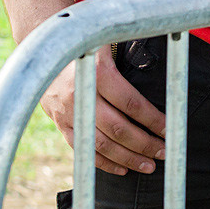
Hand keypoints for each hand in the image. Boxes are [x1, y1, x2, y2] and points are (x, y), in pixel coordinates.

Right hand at [40, 47, 169, 177]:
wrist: (41, 47)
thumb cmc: (83, 42)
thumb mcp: (107, 40)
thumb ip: (132, 52)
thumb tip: (167, 57)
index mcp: (99, 72)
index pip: (131, 103)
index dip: (152, 119)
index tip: (169, 128)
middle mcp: (82, 94)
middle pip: (118, 128)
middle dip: (144, 144)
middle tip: (163, 152)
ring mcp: (69, 112)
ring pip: (100, 144)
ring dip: (127, 158)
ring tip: (148, 166)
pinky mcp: (60, 123)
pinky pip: (83, 149)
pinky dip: (103, 162)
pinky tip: (122, 168)